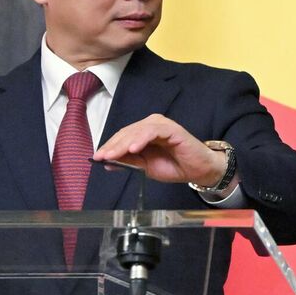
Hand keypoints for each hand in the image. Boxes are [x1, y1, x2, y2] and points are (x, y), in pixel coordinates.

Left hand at [93, 116, 226, 186]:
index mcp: (143, 132)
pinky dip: (141, 139)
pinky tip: (132, 148)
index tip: (97, 158)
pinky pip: (153, 132)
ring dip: (123, 144)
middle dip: (112, 146)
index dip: (109, 147)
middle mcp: (151, 124)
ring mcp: (161, 125)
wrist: (198, 170)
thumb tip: (107, 162)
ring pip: (136, 131)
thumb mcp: (146, 167)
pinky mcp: (171, 129)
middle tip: (100, 157)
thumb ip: (129, 162)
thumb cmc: (174, 166)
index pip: (122, 137)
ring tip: (112, 155)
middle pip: (126, 132)